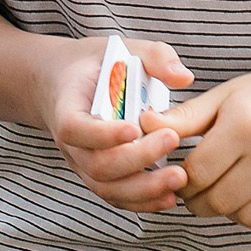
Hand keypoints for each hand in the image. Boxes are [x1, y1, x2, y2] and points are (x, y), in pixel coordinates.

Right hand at [41, 37, 195, 212]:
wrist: (66, 84)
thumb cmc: (98, 66)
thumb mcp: (123, 48)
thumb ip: (155, 57)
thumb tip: (184, 78)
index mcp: (67, 107)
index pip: (75, 128)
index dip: (102, 134)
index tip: (135, 128)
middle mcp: (71, 143)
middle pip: (97, 164)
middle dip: (137, 159)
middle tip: (172, 141)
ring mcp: (83, 164)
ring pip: (106, 188)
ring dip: (144, 189)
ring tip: (178, 178)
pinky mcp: (99, 177)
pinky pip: (116, 198)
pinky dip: (142, 202)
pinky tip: (170, 197)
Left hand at [159, 63, 250, 237]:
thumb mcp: (223, 98)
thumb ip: (182, 118)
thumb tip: (140, 126)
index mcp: (245, 124)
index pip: (197, 173)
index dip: (182, 181)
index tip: (183, 176)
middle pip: (220, 201)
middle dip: (201, 202)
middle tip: (200, 192)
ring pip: (247, 219)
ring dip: (232, 212)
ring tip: (232, 190)